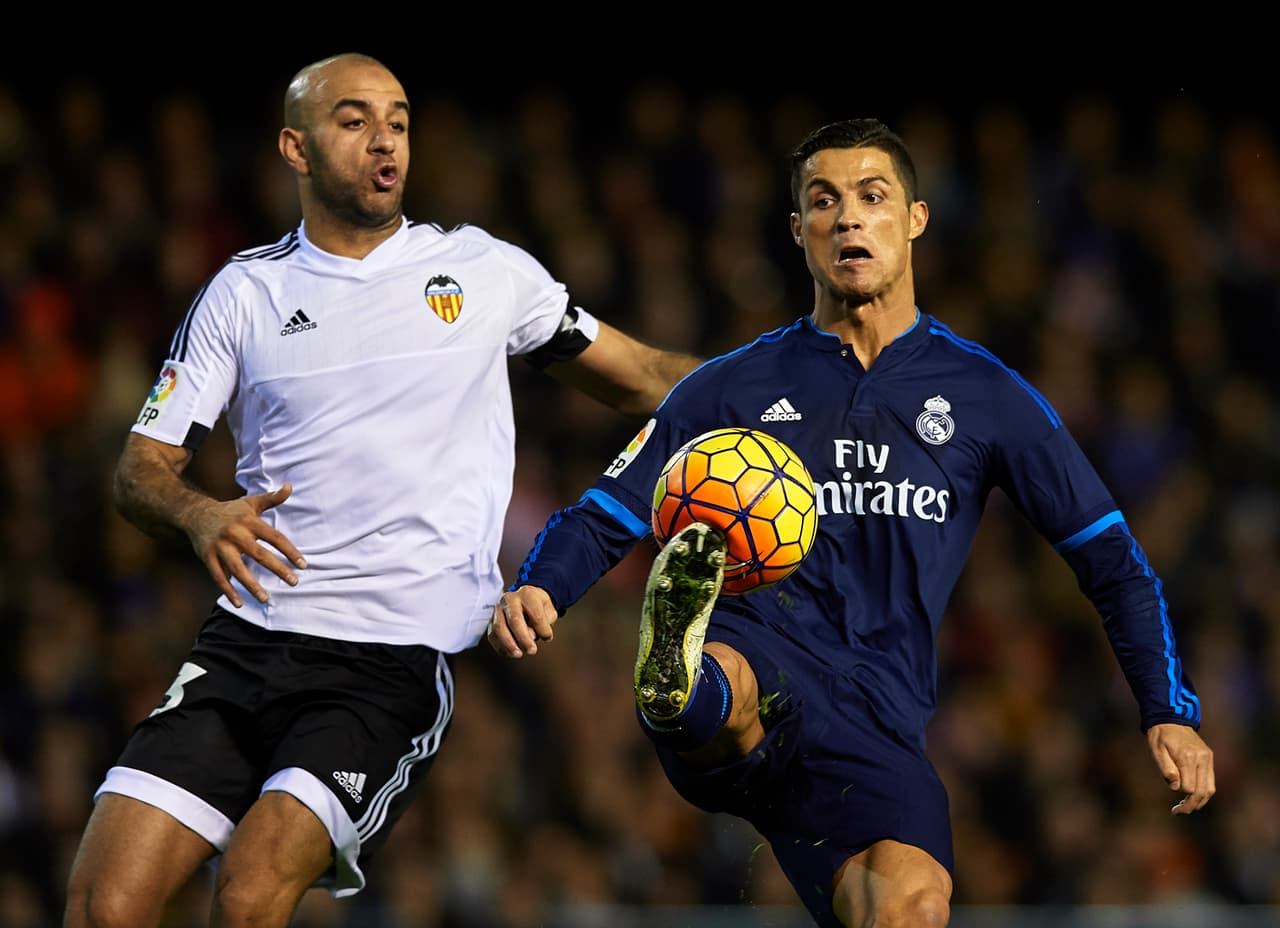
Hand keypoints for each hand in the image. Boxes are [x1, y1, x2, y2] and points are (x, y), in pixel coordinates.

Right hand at [184, 484, 306, 607]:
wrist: (196, 514)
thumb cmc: (231, 511)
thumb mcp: (251, 502)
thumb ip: (272, 498)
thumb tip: (291, 486)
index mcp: (249, 521)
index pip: (275, 538)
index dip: (290, 551)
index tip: (303, 565)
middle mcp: (235, 534)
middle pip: (259, 554)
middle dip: (277, 569)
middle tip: (294, 582)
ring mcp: (220, 547)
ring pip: (237, 569)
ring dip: (251, 585)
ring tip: (266, 599)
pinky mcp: (207, 557)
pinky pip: (218, 576)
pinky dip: (228, 591)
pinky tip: (239, 604)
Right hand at [487, 586, 556, 657]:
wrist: (525, 599)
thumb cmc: (539, 607)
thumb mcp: (549, 610)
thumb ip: (545, 621)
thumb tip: (531, 635)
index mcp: (527, 594)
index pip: (535, 614)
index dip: (542, 629)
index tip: (548, 638)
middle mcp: (510, 599)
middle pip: (514, 620)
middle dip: (523, 638)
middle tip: (532, 651)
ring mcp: (498, 609)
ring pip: (499, 627)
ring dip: (508, 644)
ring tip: (518, 654)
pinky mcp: (491, 620)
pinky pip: (492, 635)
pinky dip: (500, 646)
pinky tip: (509, 653)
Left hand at [1147, 722, 1215, 813]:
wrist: (1171, 717)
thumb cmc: (1160, 735)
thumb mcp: (1156, 750)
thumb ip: (1166, 768)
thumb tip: (1175, 787)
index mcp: (1187, 757)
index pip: (1189, 787)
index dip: (1181, 797)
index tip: (1173, 807)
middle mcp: (1201, 758)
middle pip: (1203, 791)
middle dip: (1192, 805)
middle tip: (1179, 812)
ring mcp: (1207, 758)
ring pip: (1210, 788)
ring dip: (1200, 801)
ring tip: (1187, 808)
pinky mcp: (1209, 757)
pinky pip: (1210, 780)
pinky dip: (1204, 792)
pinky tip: (1193, 797)